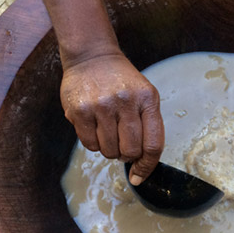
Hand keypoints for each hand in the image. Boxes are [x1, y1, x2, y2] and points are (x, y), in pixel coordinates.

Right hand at [60, 53, 163, 184]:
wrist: (92, 56)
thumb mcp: (145, 95)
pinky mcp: (80, 110)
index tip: (139, 176)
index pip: (153, 144)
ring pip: (109, 151)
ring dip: (110, 149)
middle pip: (131, 151)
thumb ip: (148, 126)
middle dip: (127, 155)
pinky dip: (94, 143)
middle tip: (122, 144)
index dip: (147, 166)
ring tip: (108, 131)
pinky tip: (95, 127)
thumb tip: (140, 164)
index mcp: (148, 99)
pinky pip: (90, 145)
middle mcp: (126, 101)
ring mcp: (102, 106)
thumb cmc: (122, 81)